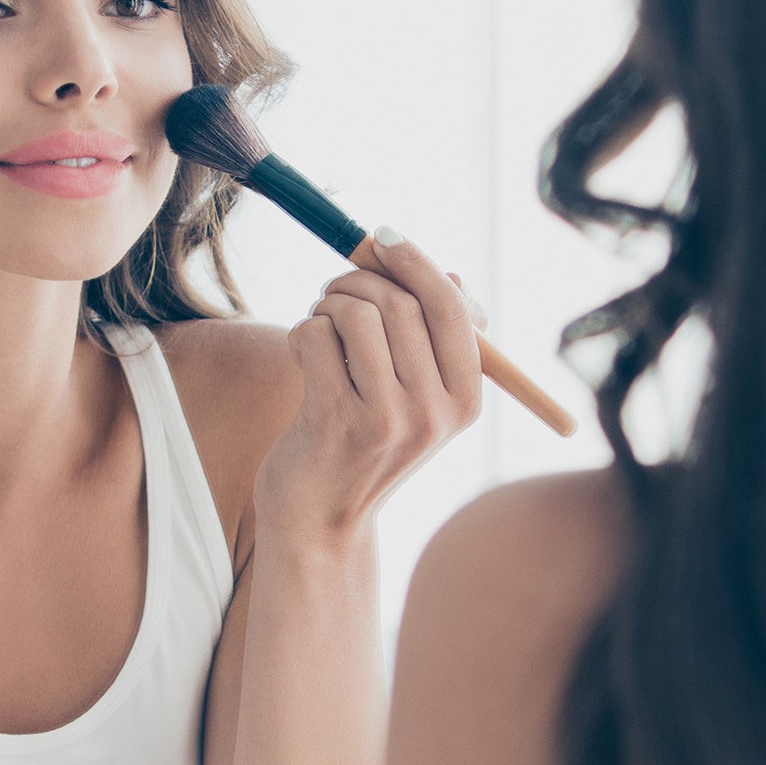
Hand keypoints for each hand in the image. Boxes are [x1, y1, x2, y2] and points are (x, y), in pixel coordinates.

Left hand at [260, 233, 485, 543]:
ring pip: (355, 314)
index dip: (414, 262)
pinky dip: (302, 335)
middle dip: (356, 282)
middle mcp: (433, 412)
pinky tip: (302, 360)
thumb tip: (450, 274)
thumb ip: (432, 339)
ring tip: (318, 328)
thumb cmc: (363, 448)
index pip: (450, 307)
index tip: (383, 239)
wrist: (319, 524)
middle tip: (332, 294)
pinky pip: (316, 337)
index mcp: (464, 401)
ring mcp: (387, 418)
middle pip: (399, 303)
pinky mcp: (337, 421)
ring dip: (325, 307)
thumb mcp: (414, 399)